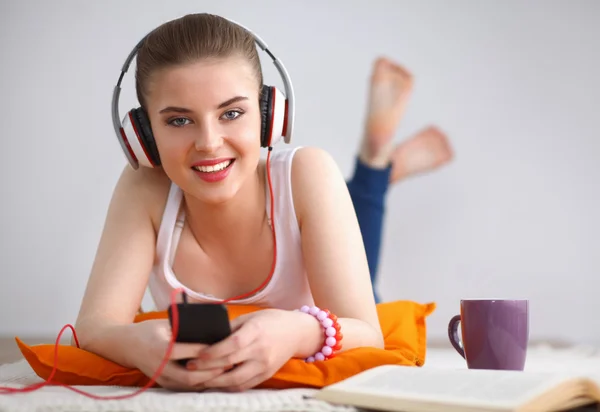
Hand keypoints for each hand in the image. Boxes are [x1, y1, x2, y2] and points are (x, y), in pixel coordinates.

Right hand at [128, 319, 225, 390]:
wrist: (126, 346)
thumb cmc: (148, 330)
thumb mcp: (164, 323)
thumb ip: (183, 328)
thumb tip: (209, 328)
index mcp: (160, 348)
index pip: (187, 352)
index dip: (206, 351)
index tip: (222, 346)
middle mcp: (160, 367)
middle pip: (190, 376)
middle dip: (211, 371)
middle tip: (229, 363)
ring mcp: (161, 378)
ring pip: (189, 385)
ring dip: (208, 380)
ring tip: (225, 371)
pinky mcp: (163, 383)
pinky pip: (185, 388)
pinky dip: (200, 384)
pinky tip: (213, 377)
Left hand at [187, 309, 318, 391]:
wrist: (297, 332)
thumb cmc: (271, 321)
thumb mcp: (251, 317)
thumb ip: (231, 328)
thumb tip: (208, 337)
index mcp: (256, 331)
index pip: (232, 344)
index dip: (213, 352)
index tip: (197, 355)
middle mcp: (261, 350)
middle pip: (230, 363)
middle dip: (207, 367)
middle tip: (190, 367)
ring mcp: (265, 365)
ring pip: (236, 380)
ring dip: (215, 382)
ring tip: (199, 380)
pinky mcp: (267, 375)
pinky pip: (245, 385)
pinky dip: (228, 386)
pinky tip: (216, 383)